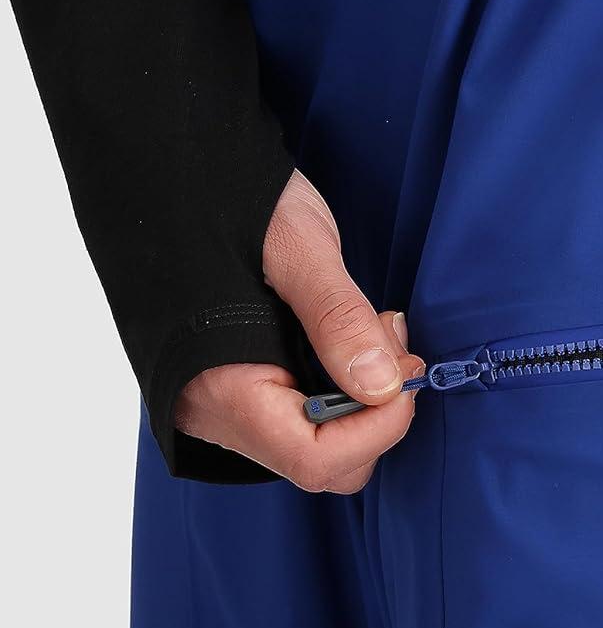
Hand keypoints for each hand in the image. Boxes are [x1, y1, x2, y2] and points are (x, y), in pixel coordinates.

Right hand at [174, 171, 422, 492]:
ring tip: (376, 331)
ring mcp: (226, 406)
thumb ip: (338, 318)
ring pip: (320, 447)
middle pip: (323, 464)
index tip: (407, 376)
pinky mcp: (242, 390)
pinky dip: (344, 391)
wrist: (171, 163)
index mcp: (218, 387)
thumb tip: (382, 386)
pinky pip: (306, 420)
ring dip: (366, 402)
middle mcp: (215, 412)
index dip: (376, 430)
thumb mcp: (296, 246)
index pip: (313, 458)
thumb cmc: (225, 194)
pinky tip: (354, 342)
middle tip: (395, 344)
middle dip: (377, 416)